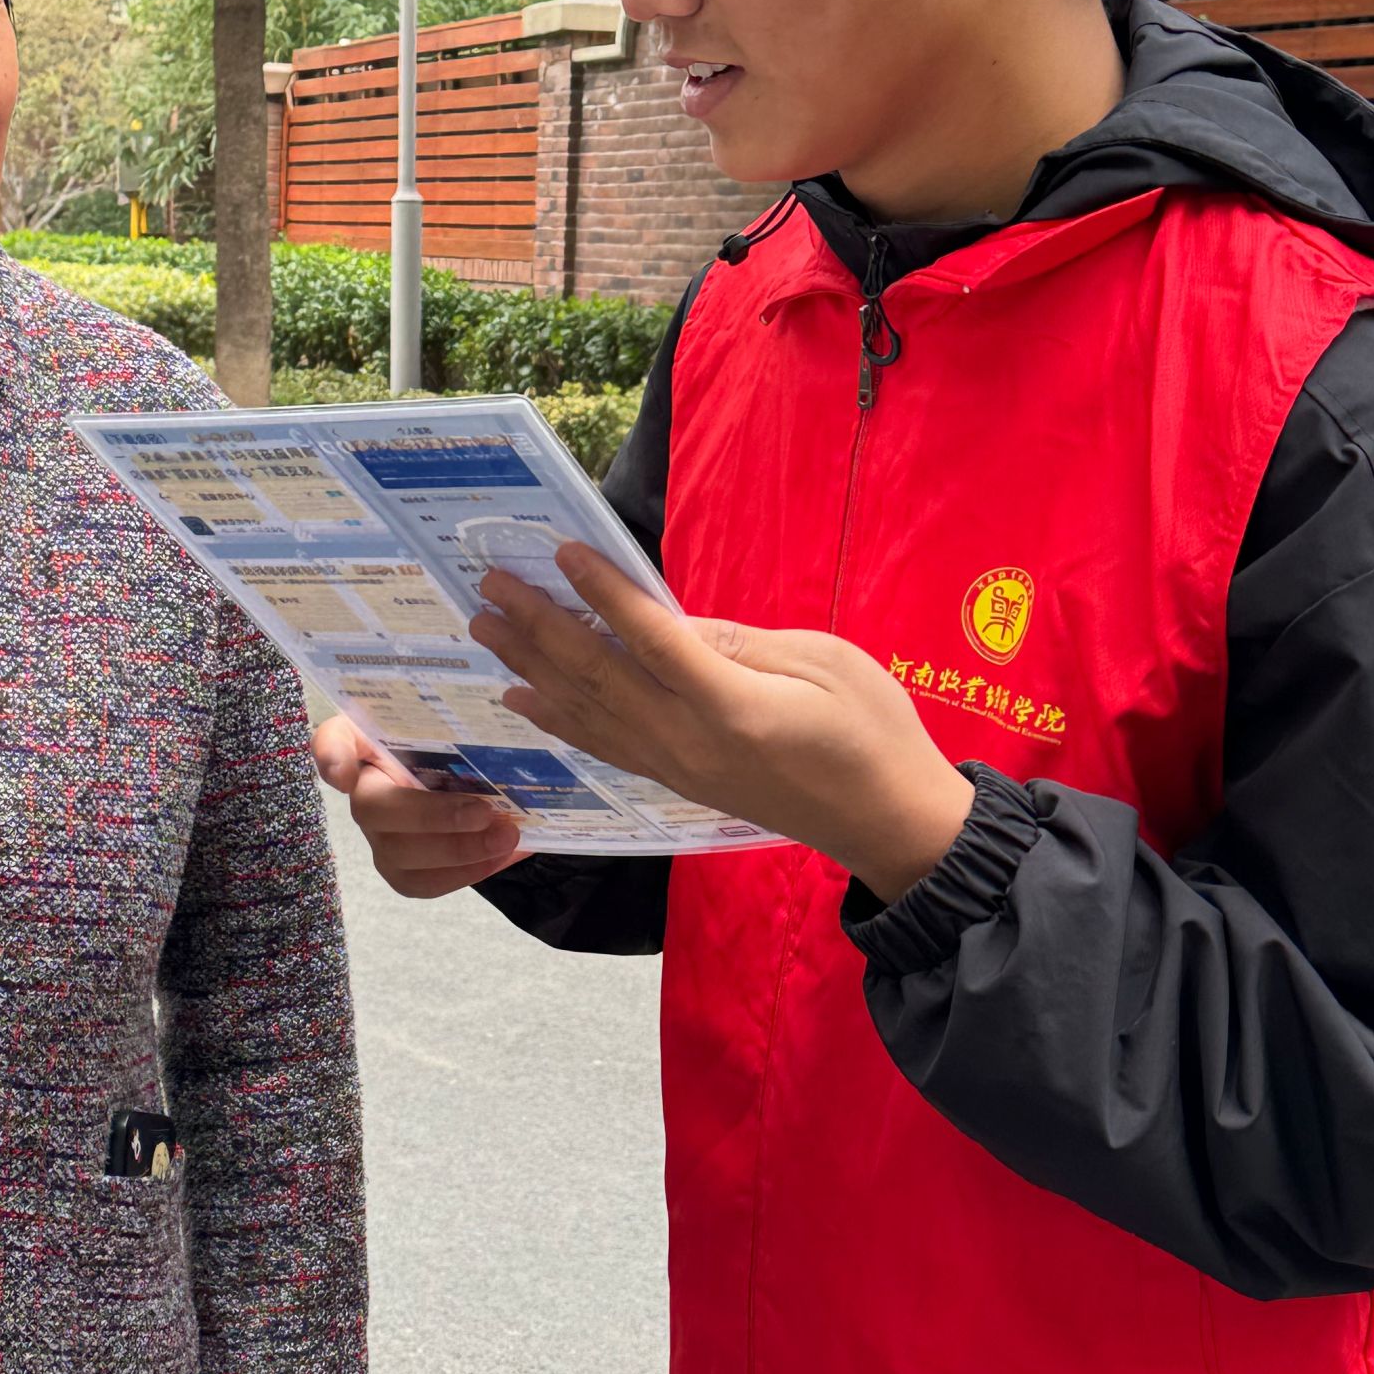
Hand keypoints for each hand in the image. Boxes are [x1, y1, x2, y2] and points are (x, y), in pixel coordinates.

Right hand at [312, 713, 524, 899]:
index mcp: (370, 740)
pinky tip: (503, 855)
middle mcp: (364, 788)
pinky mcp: (399, 868)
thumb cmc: (460, 743)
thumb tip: (511, 701)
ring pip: (399, 854)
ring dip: (458, 850)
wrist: (476, 783)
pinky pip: (422, 882)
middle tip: (486, 812)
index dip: (332, 756)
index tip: (346, 770)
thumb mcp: (460, 721)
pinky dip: (466, 872)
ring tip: (507, 836)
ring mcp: (378, 833)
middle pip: (375, 809)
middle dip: (433, 816)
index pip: (332, 740)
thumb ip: (463, 710)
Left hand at [469, 548, 974, 903]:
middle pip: (597, 677)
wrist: (887, 823)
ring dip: (531, 667)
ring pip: (587, 713)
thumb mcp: (825, 664)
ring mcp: (676, 768)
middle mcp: (688, 743)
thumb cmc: (873, 732)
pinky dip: (557, 718)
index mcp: (730, 708)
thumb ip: (741, 644)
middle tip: (490, 585)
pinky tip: (522, 697)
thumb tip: (669, 621)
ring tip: (486, 627)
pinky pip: (602, 745)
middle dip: (539, 626)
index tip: (559, 550)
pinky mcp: (676, 781)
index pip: (648, 640)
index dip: (601, 593)